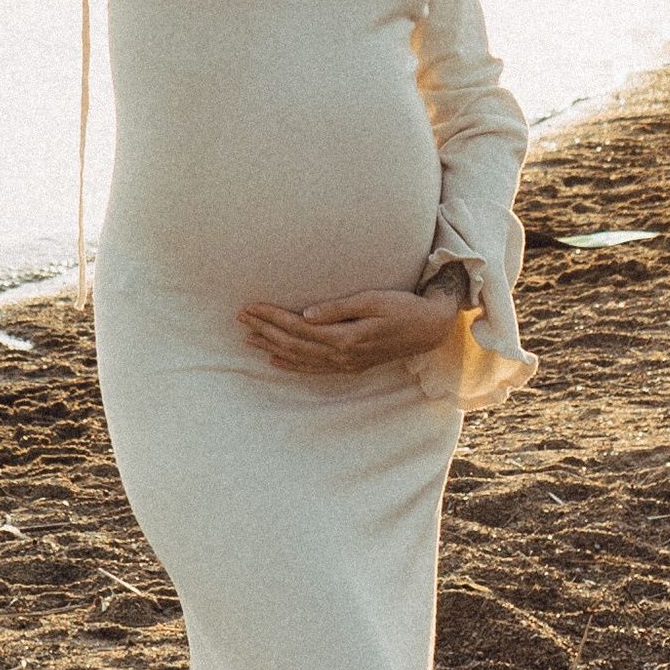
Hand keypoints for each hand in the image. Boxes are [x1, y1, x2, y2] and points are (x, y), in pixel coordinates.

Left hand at [237, 287, 462, 376]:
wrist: (428, 329)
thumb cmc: (402, 307)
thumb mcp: (372, 300)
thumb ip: (338, 309)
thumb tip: (306, 314)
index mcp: (345, 338)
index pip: (297, 328)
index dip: (272, 317)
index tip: (250, 307)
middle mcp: (342, 356)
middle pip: (293, 344)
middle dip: (265, 331)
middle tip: (240, 318)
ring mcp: (345, 364)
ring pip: (299, 358)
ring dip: (272, 348)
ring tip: (249, 338)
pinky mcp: (350, 365)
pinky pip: (313, 369)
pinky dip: (291, 365)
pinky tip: (275, 360)